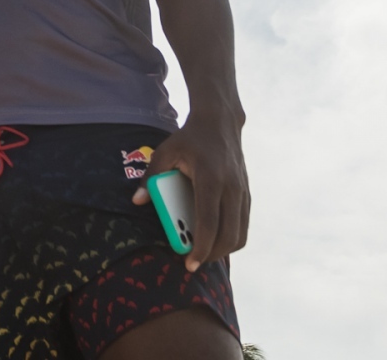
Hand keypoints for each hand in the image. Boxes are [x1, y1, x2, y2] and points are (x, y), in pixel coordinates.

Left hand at [132, 111, 248, 270]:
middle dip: (211, 255)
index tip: (189, 263)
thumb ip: (152, 177)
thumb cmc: (189, 138)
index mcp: (211, 179)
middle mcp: (232, 188)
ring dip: (223, 250)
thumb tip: (138, 201)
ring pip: (240, 234)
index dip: (200, 247)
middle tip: (193, 263)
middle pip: (228, 235)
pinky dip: (231, 238)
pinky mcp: (247, 194)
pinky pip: (243, 225)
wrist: (220, 122)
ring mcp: (243, 192)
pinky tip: (215, 240)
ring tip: (203, 254)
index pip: (209, 223)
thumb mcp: (165, 151)